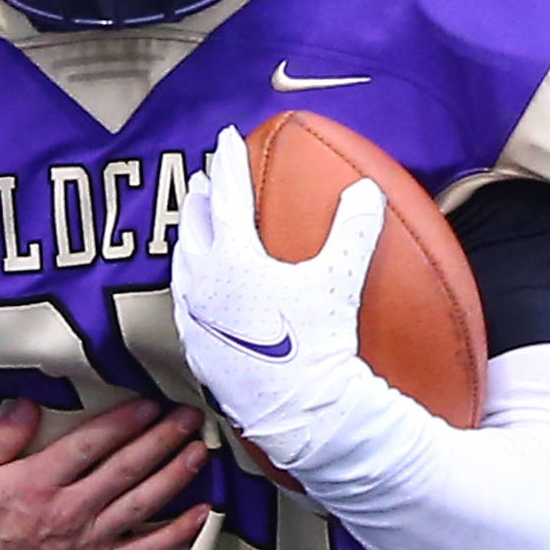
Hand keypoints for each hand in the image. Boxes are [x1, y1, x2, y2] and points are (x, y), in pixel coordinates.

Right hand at [0, 398, 207, 549]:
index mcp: (40, 481)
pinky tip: (201, 513)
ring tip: (200, 449)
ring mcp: (91, 541)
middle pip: (127, 467)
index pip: (92, 443)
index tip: (150, 402)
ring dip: (175, 474)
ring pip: (143, 502)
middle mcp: (71, 509)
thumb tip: (31, 403)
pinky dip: (177, 532)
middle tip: (189, 415)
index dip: (124, 421)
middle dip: (162, 437)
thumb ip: (3, 436)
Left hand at [169, 126, 384, 471]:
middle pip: (194, 226)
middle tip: (206, 179)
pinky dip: (188, 279)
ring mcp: (196, 317)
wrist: (299, 411)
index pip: (229, 196)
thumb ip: (354, 229)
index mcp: (233, 258)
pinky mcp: (195, 347)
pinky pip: (184, 300)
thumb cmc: (317, 345)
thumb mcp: (339, 280)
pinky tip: (196, 285)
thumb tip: (367, 189)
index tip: (227, 138)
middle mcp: (204, 282)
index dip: (230, 162)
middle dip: (201, 197)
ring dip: (190, 236)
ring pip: (182, 262)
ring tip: (196, 224)